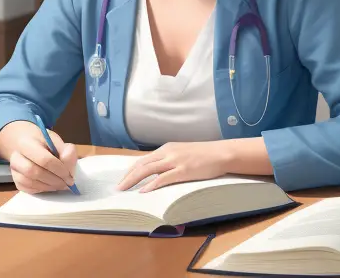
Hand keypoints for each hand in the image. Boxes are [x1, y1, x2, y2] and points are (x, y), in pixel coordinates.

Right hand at [0, 120, 77, 193]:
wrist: (25, 144)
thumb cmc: (43, 142)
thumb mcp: (56, 140)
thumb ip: (65, 150)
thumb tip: (69, 166)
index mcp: (27, 143)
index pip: (44, 159)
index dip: (59, 169)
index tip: (70, 175)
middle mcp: (16, 157)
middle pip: (34, 172)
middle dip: (54, 180)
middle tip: (67, 183)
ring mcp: (14, 170)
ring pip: (30, 183)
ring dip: (49, 186)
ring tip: (61, 185)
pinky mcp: (16, 180)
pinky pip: (28, 189)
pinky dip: (42, 190)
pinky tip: (51, 186)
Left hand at [116, 141, 231, 192]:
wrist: (221, 153)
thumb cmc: (203, 155)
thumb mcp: (182, 153)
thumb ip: (168, 160)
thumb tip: (155, 172)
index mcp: (167, 148)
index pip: (143, 160)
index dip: (130, 170)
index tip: (122, 180)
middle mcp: (168, 152)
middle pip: (141, 164)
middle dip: (127, 176)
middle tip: (118, 188)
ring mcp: (175, 161)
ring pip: (148, 170)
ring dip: (134, 180)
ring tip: (124, 189)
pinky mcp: (184, 170)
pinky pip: (163, 178)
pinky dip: (151, 184)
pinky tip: (143, 191)